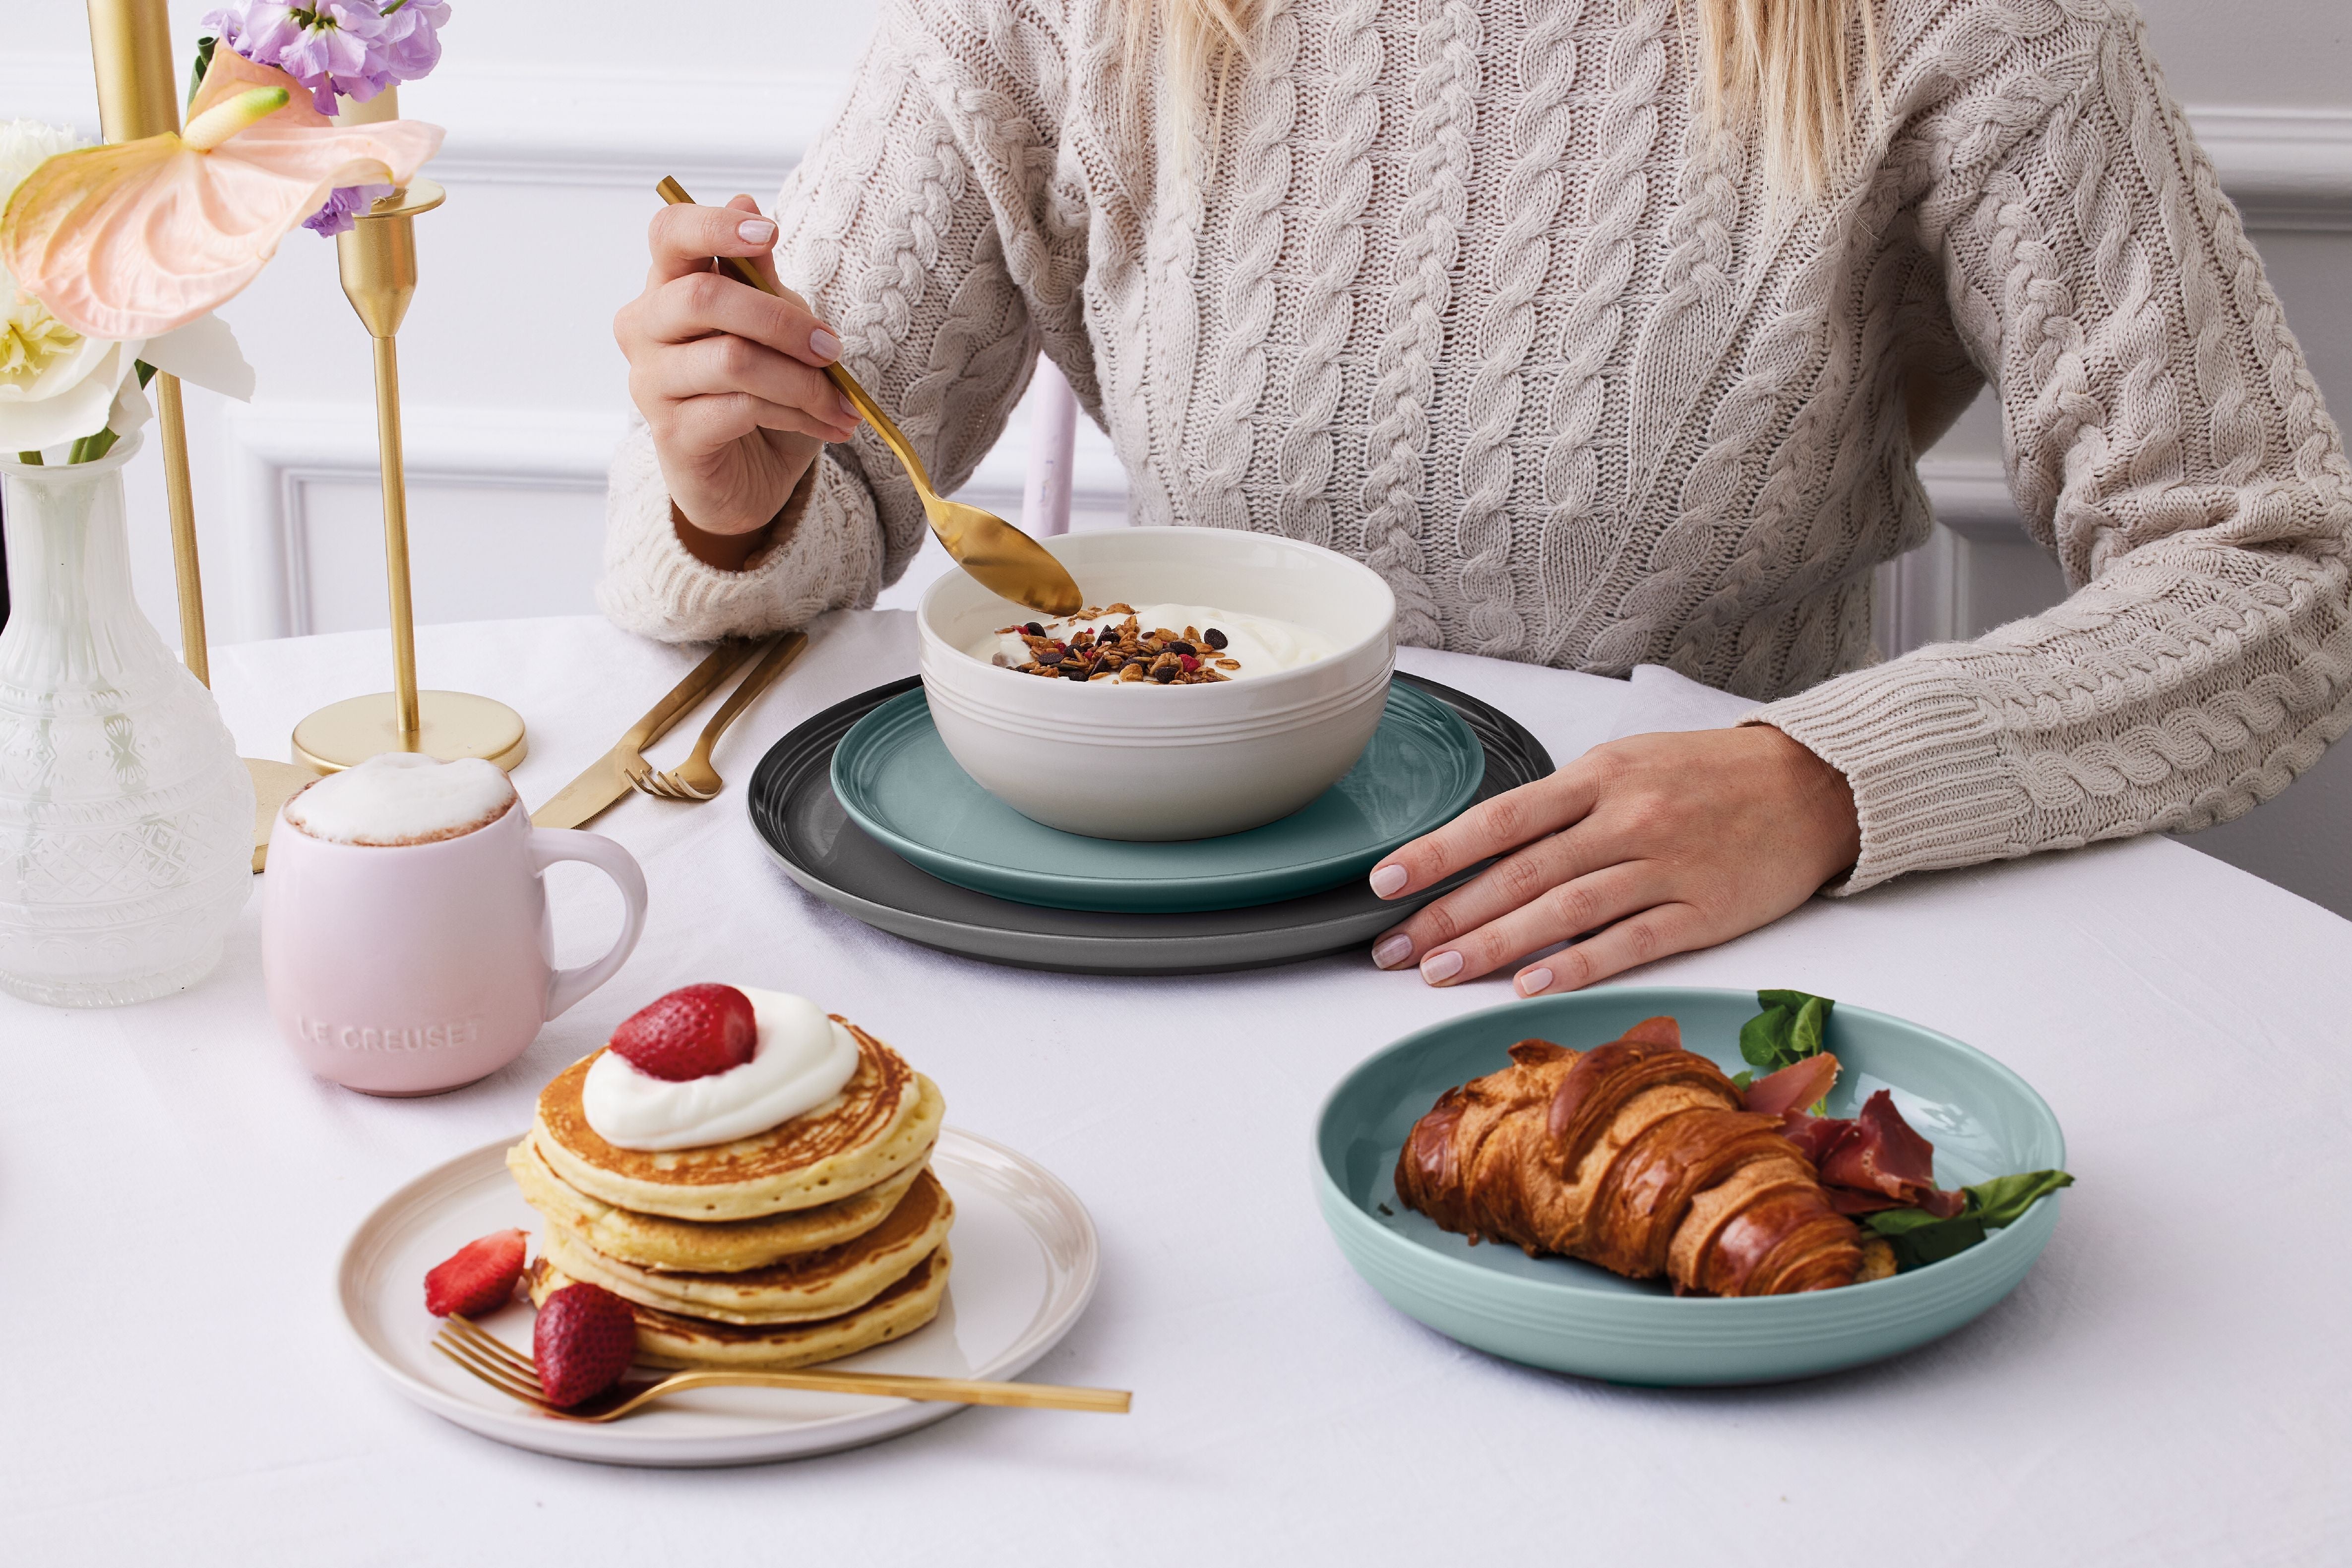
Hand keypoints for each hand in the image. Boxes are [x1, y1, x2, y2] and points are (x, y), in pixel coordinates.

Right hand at [613, 194, 861, 563]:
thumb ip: (758, 275)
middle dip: (784, 321)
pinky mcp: (671, 434)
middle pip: (705, 297)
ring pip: (733, 359)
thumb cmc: (758, 390)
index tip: (768, 231)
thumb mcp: (772, 327)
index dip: (714, 225)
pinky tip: (825, 426)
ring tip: (840, 402)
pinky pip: (740, 409)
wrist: (747, 476)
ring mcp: (650, 382)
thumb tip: (747, 200)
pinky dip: (796, 415)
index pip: (668, 233)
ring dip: (801, 381)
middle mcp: (644, 328)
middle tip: (834, 350)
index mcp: (666, 287)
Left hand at [1366, 725, 1860, 994]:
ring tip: (1439, 973)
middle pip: (1519, 872)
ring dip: (1493, 945)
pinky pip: (1628, 943)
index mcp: (1600, 776)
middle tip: (1392, 949)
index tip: (1384, 882)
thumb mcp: (1628, 764)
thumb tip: (1489, 850)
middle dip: (1447, 913)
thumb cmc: (1708, 776)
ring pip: (1562, 911)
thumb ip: (1563, 806)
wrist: (1815, 786)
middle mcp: (1626, 819)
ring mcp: (1665, 867)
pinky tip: (1528, 985)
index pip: (1499, 819)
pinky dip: (1575, 965)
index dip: (1437, 852)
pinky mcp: (1703, 913)